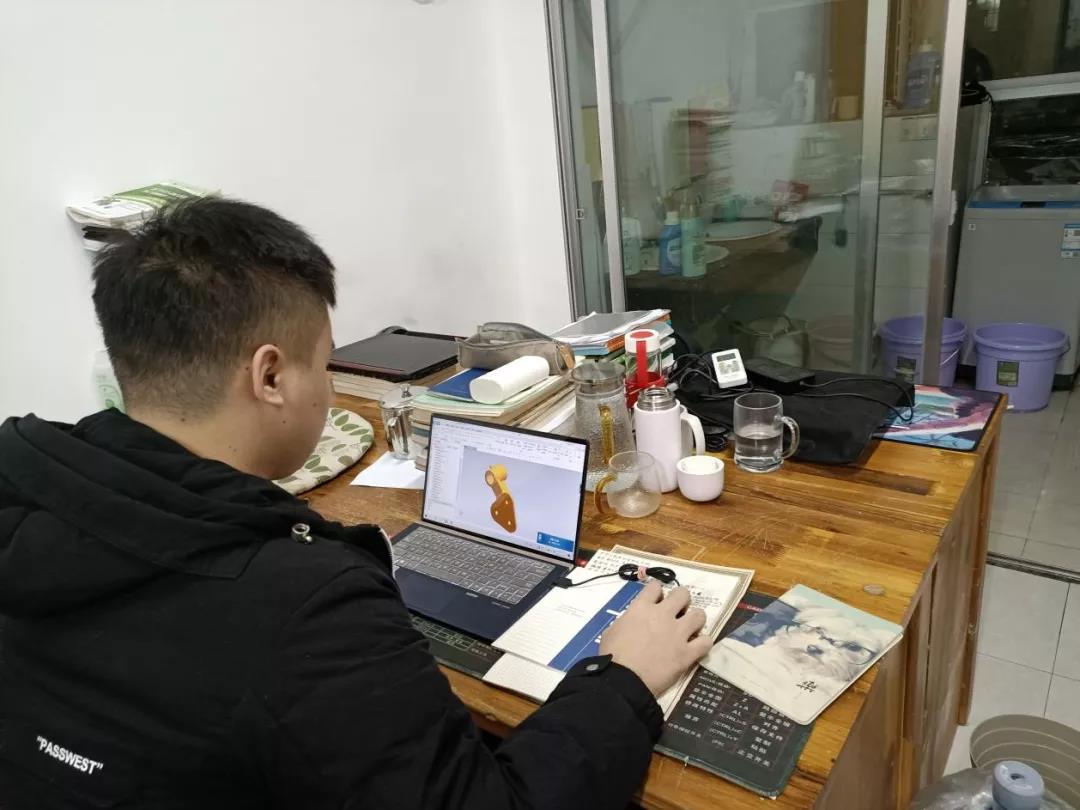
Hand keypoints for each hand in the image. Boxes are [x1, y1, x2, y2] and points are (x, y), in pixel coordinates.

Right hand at [599, 582, 711, 696]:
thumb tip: (633, 621)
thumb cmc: (612, 656)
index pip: (655, 586)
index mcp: (642, 608)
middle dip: (681, 600)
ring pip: (699, 614)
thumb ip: (627, 620)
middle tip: (677, 611)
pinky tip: (697, 646)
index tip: (657, 600)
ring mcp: (678, 633)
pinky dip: (703, 643)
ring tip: (690, 628)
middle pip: (682, 594)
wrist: (623, 681)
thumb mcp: (612, 630)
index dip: (657, 592)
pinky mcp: (687, 653)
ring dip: (695, 619)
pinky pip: (706, 642)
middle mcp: (663, 615)